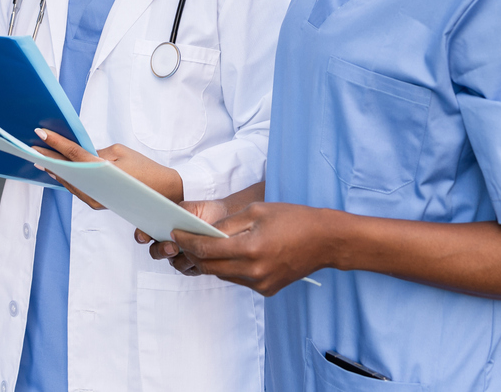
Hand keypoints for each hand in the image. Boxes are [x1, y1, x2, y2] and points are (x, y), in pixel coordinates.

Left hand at [33, 130, 183, 208]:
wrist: (162, 193)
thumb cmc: (145, 170)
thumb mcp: (119, 153)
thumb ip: (96, 153)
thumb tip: (80, 156)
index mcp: (100, 172)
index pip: (72, 154)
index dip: (55, 143)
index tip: (40, 133)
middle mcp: (93, 190)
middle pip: (65, 170)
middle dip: (48, 158)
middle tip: (32, 147)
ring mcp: (94, 200)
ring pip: (68, 182)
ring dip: (55, 169)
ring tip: (40, 158)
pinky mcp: (96, 203)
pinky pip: (76, 189)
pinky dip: (66, 179)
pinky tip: (58, 171)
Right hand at [136, 199, 230, 273]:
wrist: (223, 219)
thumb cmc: (204, 211)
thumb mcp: (191, 207)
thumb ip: (179, 211)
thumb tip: (172, 217)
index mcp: (161, 228)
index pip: (145, 233)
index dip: (141, 235)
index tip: (143, 236)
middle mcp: (167, 244)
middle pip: (156, 252)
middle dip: (161, 250)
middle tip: (171, 247)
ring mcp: (179, 256)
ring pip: (173, 262)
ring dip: (180, 258)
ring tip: (189, 251)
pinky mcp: (192, 267)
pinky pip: (188, 269)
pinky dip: (193, 264)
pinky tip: (199, 257)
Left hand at [169, 202, 333, 295]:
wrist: (325, 240)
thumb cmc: (294, 219)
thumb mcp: (257, 211)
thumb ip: (227, 222)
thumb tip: (204, 230)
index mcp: (250, 248)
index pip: (207, 248)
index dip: (187, 241)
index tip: (175, 233)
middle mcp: (254, 271)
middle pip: (210, 266)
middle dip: (193, 253)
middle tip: (183, 240)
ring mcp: (260, 284)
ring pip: (222, 275)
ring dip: (210, 261)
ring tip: (201, 246)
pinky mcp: (267, 290)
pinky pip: (237, 279)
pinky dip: (228, 268)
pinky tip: (226, 255)